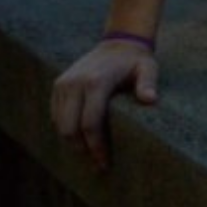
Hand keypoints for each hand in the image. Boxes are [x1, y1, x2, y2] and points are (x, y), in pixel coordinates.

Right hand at [51, 41, 158, 168]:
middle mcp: (75, 83)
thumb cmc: (136, 61)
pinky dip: (65, 129)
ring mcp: (63, 84)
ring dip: (71, 142)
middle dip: (81, 150)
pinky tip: (80, 139)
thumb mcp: (148, 68)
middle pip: (69, 128)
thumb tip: (150, 100)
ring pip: (60, 124)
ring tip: (90, 154)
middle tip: (97, 164)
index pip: (90, 124)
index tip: (104, 163)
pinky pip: (56, 115)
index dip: (96, 147)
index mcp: (96, 82)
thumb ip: (148, 83)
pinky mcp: (58, 85)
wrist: (119, 42)